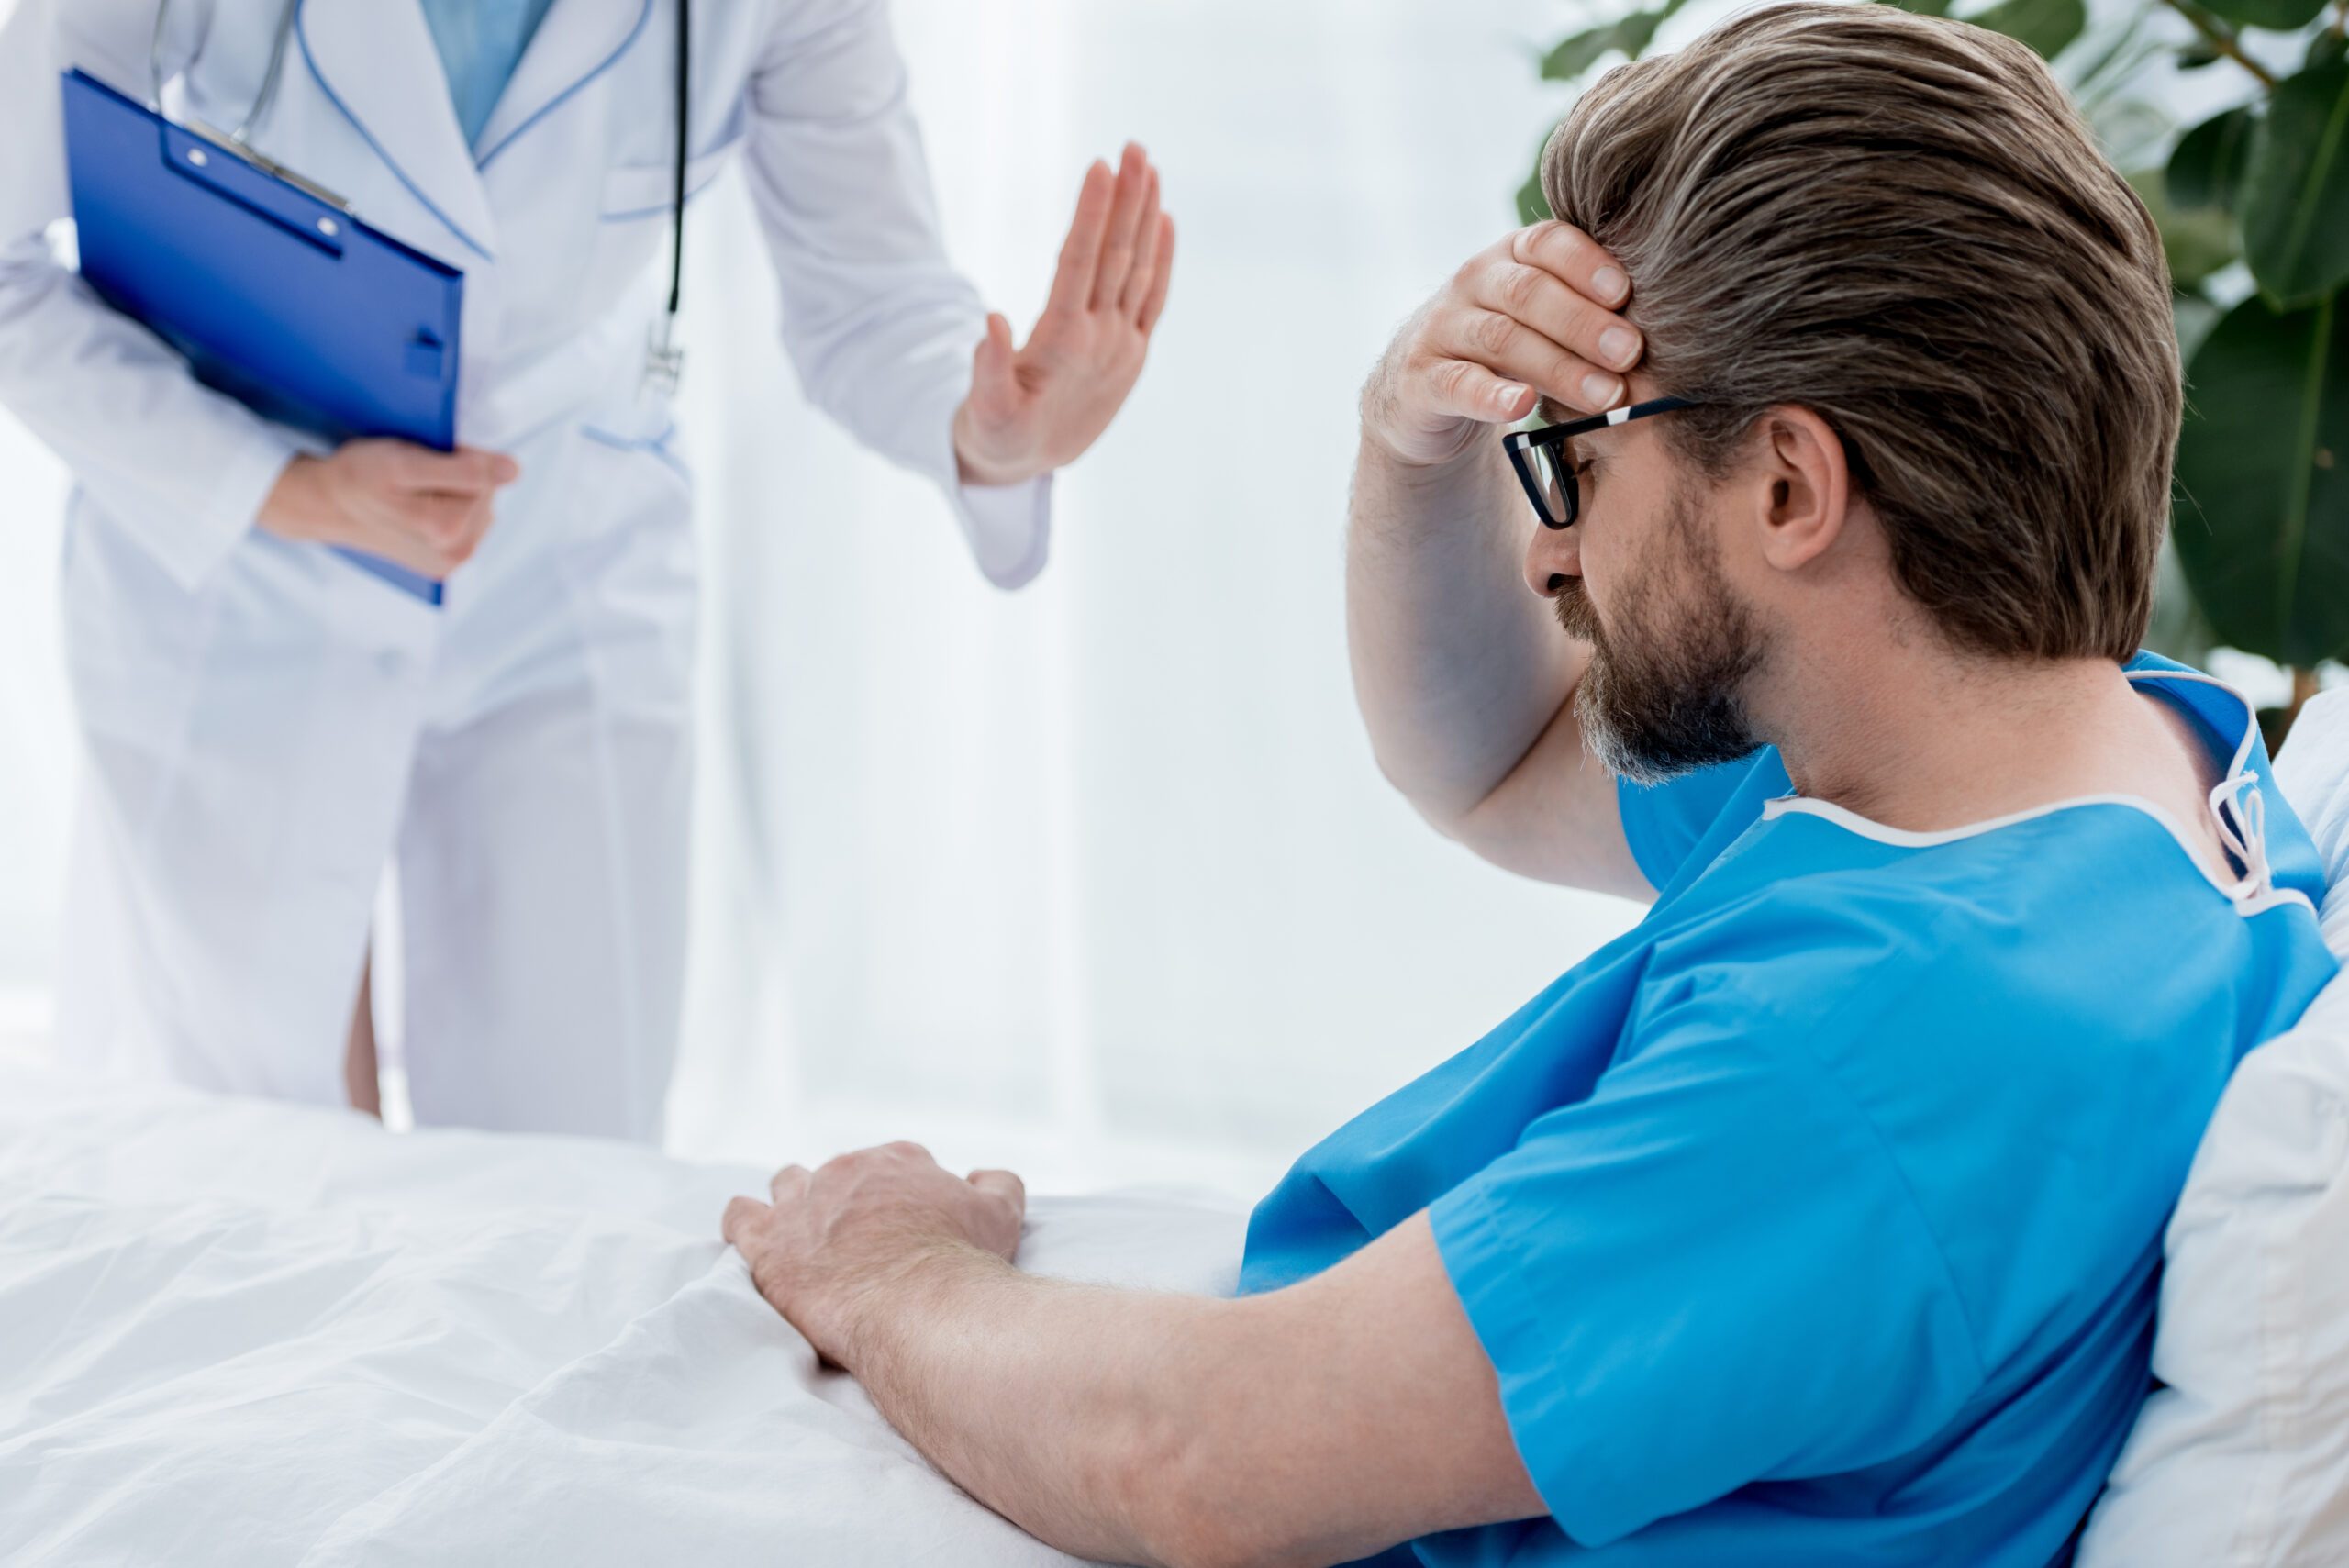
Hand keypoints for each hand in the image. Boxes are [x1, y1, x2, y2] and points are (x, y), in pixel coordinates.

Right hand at [257, 439, 520, 579]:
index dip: (457, 455)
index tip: (422, 459)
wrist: (330, 504)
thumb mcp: (404, 461)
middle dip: (457, 474)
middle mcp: (457, 552)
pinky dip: (453, 504)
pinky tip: (423, 506)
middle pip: (486, 491)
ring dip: (455, 490)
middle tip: (414, 475)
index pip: (485, 474)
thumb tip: (513, 470)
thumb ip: (463, 468)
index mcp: (448, 529)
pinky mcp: (450, 561)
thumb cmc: (360, 477)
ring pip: (481, 504)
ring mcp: (454, 560)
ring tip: (415, 492)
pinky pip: (471, 518)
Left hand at [721, 1142, 1026, 1365]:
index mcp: (897, 1159)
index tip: (906, 1225)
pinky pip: (740, 1217)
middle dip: (848, 1199)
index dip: (901, 1193)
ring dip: (794, 1204)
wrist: (919, 1308)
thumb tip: (980, 1173)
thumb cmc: (962, 1265)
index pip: (895, 1162)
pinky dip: (746, 1224)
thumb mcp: (1002, 1213)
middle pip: (839, 1173)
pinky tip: (757, 1242)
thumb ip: (997, 1181)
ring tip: (804, 1237)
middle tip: (861, 1243)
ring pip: (786, 1184)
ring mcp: (802, 1204)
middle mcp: (845, 1170)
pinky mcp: (768, 1243)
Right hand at [950, 142, 1174, 486]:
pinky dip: (1162, 257)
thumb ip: (988, 371)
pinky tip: (1164, 219)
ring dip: (1147, 216)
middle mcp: (1102, 340)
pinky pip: (1154, 297)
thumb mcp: (984, 412)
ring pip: (1141, 269)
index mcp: (1064, 346)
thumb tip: (992, 322)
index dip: (1092, 215)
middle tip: (1134, 147)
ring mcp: (1122, 346)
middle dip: (1127, 200)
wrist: (1026, 468)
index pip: (1082, 265)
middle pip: (1119, 257)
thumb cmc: (995, 435)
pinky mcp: (1132, 353)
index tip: (1102, 168)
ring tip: (1150, 167)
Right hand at [1360, 221, 1644, 469]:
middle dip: (1584, 323)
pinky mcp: (1420, 379)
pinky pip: (1457, 383)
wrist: (1421, 389)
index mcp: (1511, 256)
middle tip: (1632, 352)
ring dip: (1558, 367)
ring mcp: (1443, 329)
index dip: (1587, 264)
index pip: (1548, 242)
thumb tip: (1676, 315)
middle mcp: (1473, 282)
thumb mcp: (1543, 315)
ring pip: (1501, 339)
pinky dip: (1491, 395)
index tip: (1628, 294)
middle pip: (1528, 292)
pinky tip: (1522, 406)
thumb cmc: (1509, 346)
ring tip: (1605, 396)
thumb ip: (1588, 305)